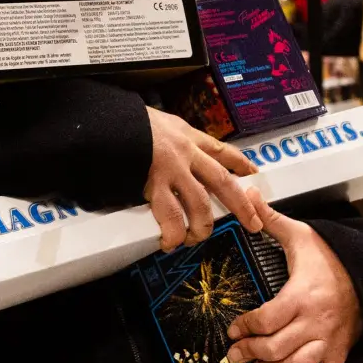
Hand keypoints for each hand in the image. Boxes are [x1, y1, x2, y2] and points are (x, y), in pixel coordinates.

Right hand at [144, 108, 264, 251]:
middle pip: (222, 181)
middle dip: (241, 204)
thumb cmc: (130, 120)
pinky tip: (170, 242)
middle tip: (253, 222)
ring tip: (196, 237)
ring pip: (200, 204)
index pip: (221, 150)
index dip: (240, 163)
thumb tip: (172, 147)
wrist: (109, 122)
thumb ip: (172, 136)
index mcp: (187, 135)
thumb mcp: (159, 121)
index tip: (253, 173)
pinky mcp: (155, 185)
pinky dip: (173, 232)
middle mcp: (186, 153)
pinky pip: (171, 216)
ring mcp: (173, 170)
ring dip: (202, 226)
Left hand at [225, 205, 362, 362]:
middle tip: (235, 355)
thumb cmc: (332, 256)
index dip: (246, 328)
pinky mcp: (339, 354)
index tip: (234, 329)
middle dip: (250, 354)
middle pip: (278, 348)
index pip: (268, 319)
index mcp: (302, 295)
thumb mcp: (301, 234)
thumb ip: (270, 219)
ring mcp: (328, 341)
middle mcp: (315, 322)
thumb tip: (248, 194)